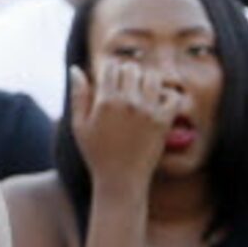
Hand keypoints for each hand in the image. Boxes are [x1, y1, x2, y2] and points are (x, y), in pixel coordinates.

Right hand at [67, 60, 176, 185]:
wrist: (121, 180)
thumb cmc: (96, 153)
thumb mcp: (79, 125)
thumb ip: (78, 95)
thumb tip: (75, 69)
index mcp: (106, 101)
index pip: (111, 67)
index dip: (110, 70)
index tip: (110, 80)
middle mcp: (128, 103)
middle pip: (132, 68)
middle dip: (127, 73)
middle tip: (125, 86)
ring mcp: (148, 112)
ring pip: (152, 77)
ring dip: (146, 80)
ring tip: (141, 92)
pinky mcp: (163, 122)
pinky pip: (172, 96)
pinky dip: (167, 95)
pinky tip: (157, 102)